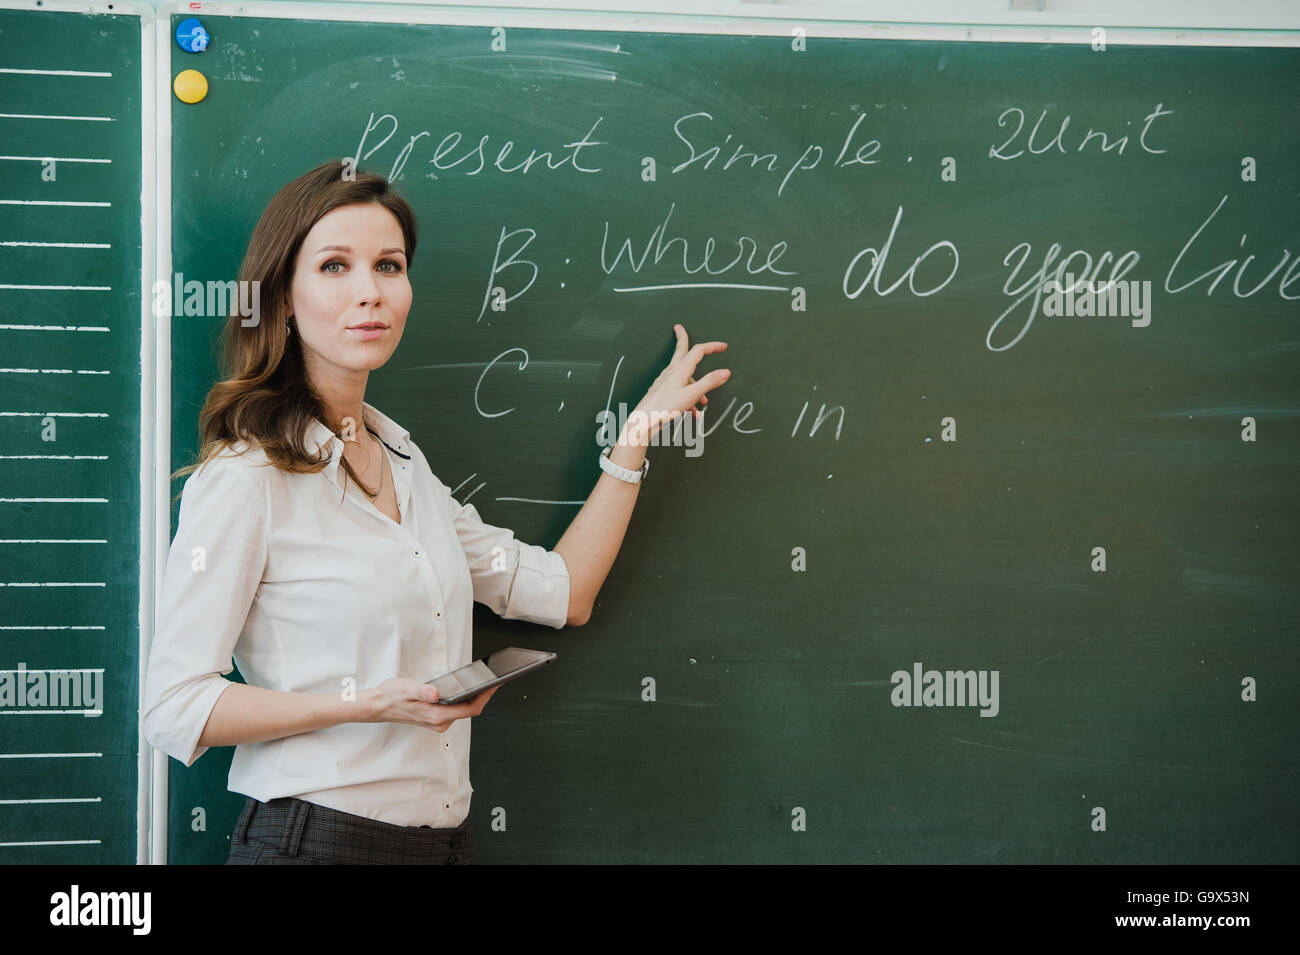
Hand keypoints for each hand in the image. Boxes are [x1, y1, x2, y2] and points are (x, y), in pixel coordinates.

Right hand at [364, 678, 500, 732]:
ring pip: (463, 711)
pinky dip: (464, 700)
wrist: (378, 705)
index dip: (485, 697)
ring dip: (474, 698)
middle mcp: (439, 722)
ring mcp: (438, 721)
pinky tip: (466, 689)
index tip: (494, 685)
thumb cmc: (392, 696)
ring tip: (483, 683)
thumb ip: (423, 691)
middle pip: (470, 710)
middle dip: (483, 696)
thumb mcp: (407, 688)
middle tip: (494, 680)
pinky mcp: (436, 718)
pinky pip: (456, 710)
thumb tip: (435, 693)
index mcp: (436, 715)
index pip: (469, 709)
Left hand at [622, 324, 729, 445]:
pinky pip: (679, 390)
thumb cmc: (665, 407)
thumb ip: (709, 382)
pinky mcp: (662, 392)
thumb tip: (725, 372)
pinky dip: (689, 400)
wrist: (644, 421)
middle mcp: (672, 372)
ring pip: (685, 378)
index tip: (723, 346)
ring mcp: (665, 381)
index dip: (712, 347)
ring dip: (696, 388)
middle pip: (681, 351)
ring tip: (702, 405)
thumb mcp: (692, 394)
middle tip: (679, 328)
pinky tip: (693, 413)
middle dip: (682, 339)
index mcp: (680, 369)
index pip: (698, 350)